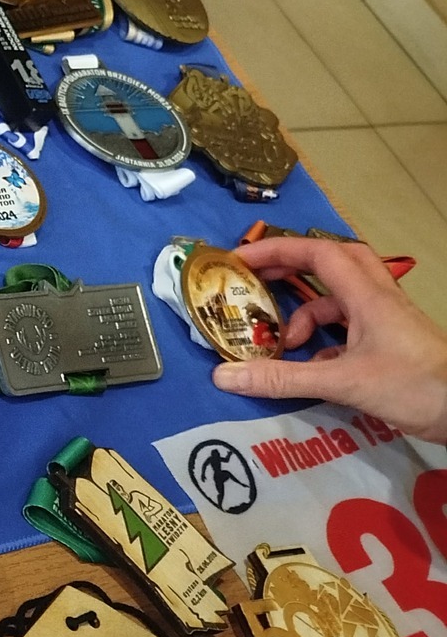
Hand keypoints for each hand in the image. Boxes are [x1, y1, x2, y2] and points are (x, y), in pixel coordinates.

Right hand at [214, 237, 446, 441]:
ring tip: (285, 343)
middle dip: (293, 265)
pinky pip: (349, 327)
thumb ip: (284, 379)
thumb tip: (223, 376)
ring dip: (307, 313)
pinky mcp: (390, 342)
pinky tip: (311, 366)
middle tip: (260, 282)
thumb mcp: (344, 383)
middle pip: (334, 262)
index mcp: (368, 297)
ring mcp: (386, 320)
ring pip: (340, 298)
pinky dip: (324, 339)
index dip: (277, 250)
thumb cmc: (412, 385)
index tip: (239, 261)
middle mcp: (378, 300)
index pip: (318, 254)